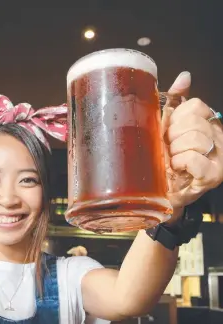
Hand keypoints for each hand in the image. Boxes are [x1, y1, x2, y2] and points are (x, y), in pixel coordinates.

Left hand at [163, 72, 222, 210]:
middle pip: (194, 122)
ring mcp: (219, 157)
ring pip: (193, 139)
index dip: (175, 119)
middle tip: (170, 150)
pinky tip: (177, 168)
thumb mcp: (166, 127)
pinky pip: (193, 158)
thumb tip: (184, 77)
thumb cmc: (163, 159)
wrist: (161, 191)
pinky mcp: (212, 175)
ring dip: (175, 151)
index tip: (169, 133)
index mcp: (209, 123)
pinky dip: (180, 162)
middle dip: (173, 137)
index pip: (195, 105)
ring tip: (173, 161)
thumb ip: (175, 101)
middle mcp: (220, 137)